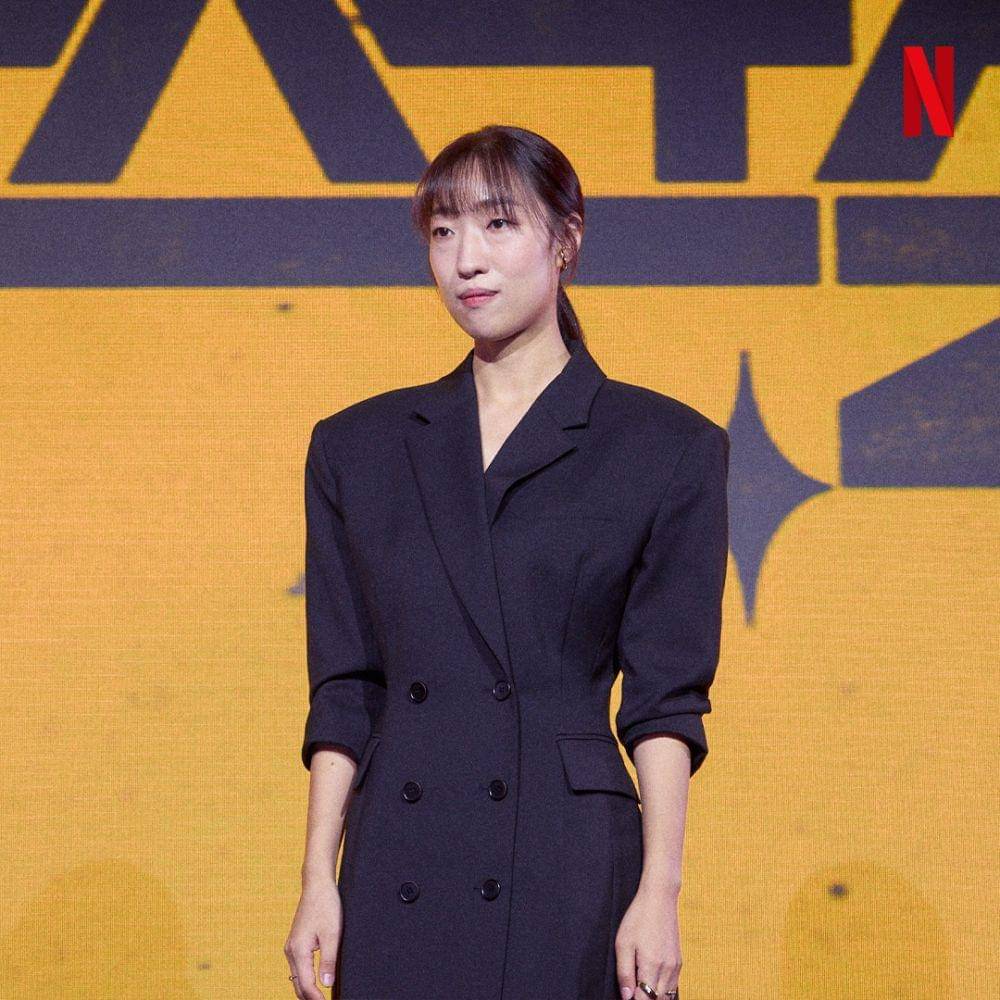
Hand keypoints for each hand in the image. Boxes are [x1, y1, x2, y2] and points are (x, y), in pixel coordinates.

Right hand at [284, 879, 342, 997]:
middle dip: (310, 998)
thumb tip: (327, 984)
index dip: (316, 999)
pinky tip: (315, 982)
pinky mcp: (296, 942)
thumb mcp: (332, 933)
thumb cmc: (326, 905)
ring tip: (321, 998)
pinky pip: (298, 967)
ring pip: (297, 977)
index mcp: (298, 950)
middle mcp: (291, 951)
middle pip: (298, 985)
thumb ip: (329, 960)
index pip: (306, 985)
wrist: (317, 884)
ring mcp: (291, 946)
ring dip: (307, 990)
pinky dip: (305, 978)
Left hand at [614, 884, 681, 998]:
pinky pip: (673, 987)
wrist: (660, 898)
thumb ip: (624, 973)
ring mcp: (675, 966)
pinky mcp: (679, 962)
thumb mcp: (623, 943)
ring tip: (640, 986)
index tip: (626, 996)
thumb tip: (626, 997)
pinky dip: (663, 990)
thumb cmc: (639, 918)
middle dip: (644, 999)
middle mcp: (667, 970)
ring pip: (667, 996)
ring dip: (654, 997)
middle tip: (632, 990)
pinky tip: (652, 982)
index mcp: (651, 966)